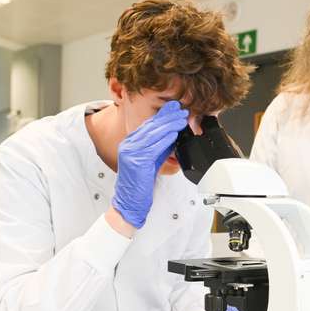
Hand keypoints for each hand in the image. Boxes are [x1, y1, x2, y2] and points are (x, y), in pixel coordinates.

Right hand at [112, 101, 188, 227]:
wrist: (130, 203)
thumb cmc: (140, 184)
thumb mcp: (152, 160)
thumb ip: (160, 146)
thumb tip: (173, 133)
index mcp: (130, 143)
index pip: (148, 125)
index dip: (162, 115)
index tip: (174, 107)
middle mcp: (128, 145)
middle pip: (150, 126)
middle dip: (167, 117)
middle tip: (181, 109)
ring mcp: (130, 153)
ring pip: (152, 134)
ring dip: (169, 125)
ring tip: (181, 119)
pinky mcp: (135, 162)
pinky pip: (152, 148)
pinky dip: (164, 140)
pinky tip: (173, 134)